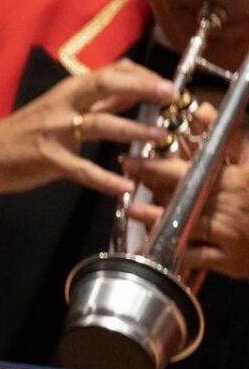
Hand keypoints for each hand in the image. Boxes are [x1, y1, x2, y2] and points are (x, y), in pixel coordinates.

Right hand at [0, 59, 177, 197]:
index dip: (144, 75)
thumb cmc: (26, 130)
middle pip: (108, 84)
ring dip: (135, 130)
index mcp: (69, 90)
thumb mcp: (61, 108)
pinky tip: (125, 188)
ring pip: (101, 125)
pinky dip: (106, 180)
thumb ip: (97, 101)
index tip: (169, 85)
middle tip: (172, 95)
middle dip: (143, 87)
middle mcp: (63, 105)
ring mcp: (55, 131)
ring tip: (162, 137)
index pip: (112, 71)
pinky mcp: (48, 159)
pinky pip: (82, 170)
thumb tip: (135, 90)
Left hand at [121, 150, 248, 280]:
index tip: (146, 143)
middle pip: (189, 186)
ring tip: (132, 208)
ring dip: (155, 215)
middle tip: (130, 166)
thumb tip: (204, 109)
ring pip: (186, 220)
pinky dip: (172, 250)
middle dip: (155, 174)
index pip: (203, 159)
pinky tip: (152, 244)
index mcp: (241, 177)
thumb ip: (229, 140)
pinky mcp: (227, 259)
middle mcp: (234, 202)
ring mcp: (230, 232)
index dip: (169, 153)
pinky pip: (193, 255)